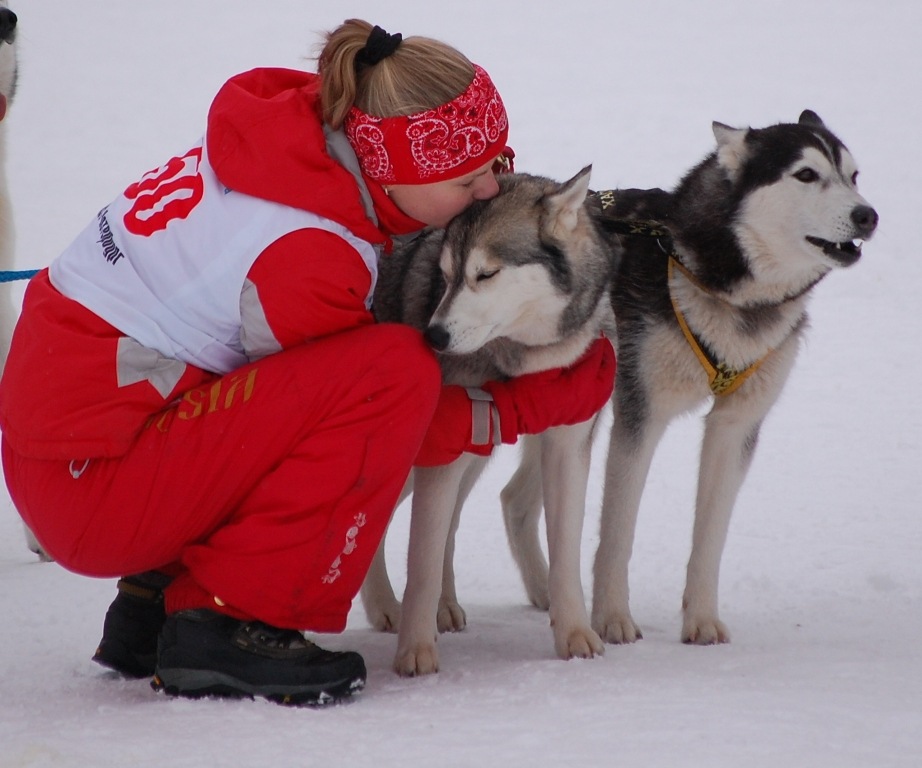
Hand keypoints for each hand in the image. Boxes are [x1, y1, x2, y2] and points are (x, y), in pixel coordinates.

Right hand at [482, 336, 614, 442]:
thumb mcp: (544, 366)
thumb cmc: (525, 389)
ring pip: (606, 386)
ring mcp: (585, 408)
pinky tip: (598, 377)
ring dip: (605, 370)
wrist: (516, 414)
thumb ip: (566, 354)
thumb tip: (580, 339)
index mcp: (579, 386)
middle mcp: (587, 399)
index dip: (595, 343)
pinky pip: (600, 398)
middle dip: (606, 355)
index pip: (595, 359)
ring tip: (601, 355)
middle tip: (600, 340)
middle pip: (606, 373)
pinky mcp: (580, 413)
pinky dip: (603, 385)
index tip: (593, 330)